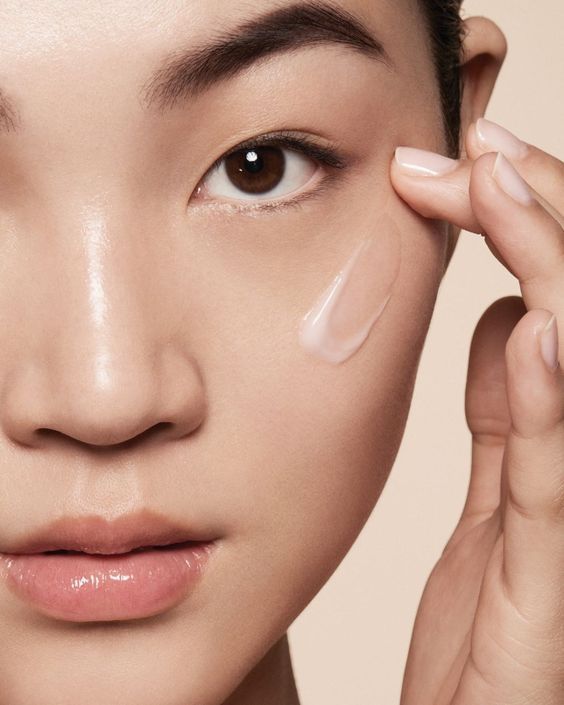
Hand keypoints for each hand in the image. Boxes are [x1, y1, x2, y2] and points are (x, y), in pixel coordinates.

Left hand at [391, 119, 563, 704]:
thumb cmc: (489, 619)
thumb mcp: (500, 493)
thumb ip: (509, 405)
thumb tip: (510, 312)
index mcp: (562, 438)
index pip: (554, 297)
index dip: (519, 217)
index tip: (453, 165)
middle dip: (533, 213)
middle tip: (473, 147)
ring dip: (548, 264)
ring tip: (502, 185)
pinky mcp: (548, 571)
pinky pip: (552, 469)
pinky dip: (545, 392)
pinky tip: (534, 324)